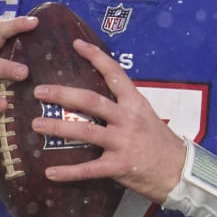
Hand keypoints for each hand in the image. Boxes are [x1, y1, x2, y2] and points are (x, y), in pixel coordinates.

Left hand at [32, 39, 186, 202]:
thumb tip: (94, 100)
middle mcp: (128, 119)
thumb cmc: (160, 143)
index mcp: (135, 103)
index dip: (96, 57)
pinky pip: (89, 169)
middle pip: (91, 102)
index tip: (76, 44)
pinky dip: (68, 171)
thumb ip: (123, 108)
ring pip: (86, 131)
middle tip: (39, 91)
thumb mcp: (146, 117)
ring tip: (36, 125)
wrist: (180, 171)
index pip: (115, 74)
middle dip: (62, 95)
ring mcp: (123, 142)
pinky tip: (50, 172)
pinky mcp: (120, 166)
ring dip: (58, 128)